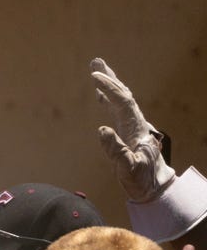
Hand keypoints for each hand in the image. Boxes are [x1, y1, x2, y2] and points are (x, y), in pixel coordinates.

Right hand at [91, 58, 175, 202]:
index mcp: (136, 128)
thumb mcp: (128, 168)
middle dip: (109, 78)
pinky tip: (100, 96)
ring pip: (121, 100)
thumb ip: (116, 150)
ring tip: (96, 72)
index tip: (94, 77)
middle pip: (123, 94)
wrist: (155, 187)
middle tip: (95, 63)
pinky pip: (117, 110)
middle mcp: (136, 123)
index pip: (122, 101)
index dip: (108, 88)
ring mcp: (133, 126)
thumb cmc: (142, 179)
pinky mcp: (128, 132)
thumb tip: (102, 129)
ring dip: (109, 85)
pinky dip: (108, 99)